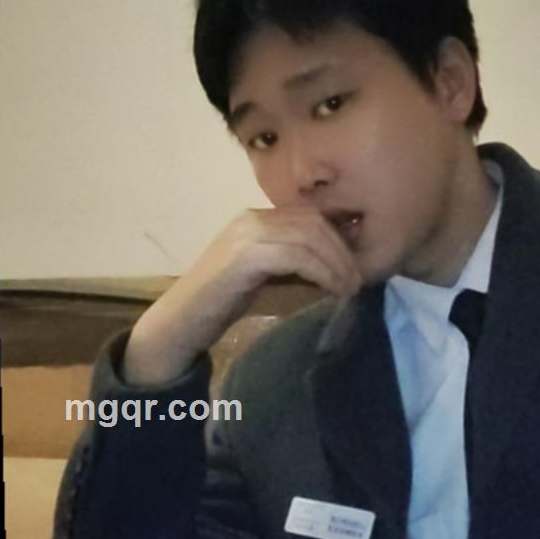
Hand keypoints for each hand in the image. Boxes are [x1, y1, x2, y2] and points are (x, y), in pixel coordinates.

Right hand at [123, 207, 362, 383]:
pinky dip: (322, 271)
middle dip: (343, 250)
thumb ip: (293, 264)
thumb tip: (338, 267)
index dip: (338, 238)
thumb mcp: (265, 276)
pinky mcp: (246, 255)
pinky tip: (332, 289)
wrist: (181, 322)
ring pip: (310, 236)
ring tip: (350, 287)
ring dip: (337, 263)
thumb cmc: (221, 304)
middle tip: (358, 279)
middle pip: (314, 222)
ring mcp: (247, 234)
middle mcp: (251, 218)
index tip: (355, 265)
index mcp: (255, 218)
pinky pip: (298, 255)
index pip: (308, 216)